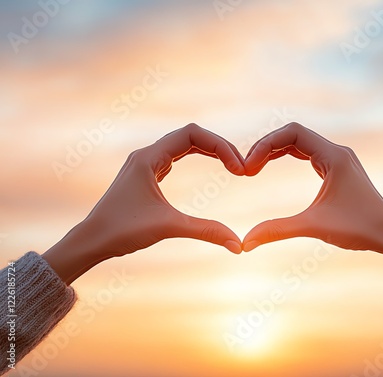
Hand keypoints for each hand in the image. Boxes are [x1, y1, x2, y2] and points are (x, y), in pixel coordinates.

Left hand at [43, 124, 244, 283]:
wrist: (91, 241)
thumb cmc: (121, 230)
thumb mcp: (168, 227)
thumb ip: (205, 231)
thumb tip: (238, 244)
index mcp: (148, 157)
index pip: (192, 134)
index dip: (219, 146)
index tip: (237, 169)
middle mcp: (146, 155)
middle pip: (190, 136)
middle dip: (218, 147)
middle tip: (240, 167)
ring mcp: (144, 164)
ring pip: (181, 145)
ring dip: (207, 150)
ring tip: (229, 164)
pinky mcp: (145, 175)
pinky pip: (174, 156)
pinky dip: (194, 157)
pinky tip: (205, 165)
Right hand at [242, 123, 382, 286]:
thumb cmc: (359, 228)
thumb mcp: (313, 226)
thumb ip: (277, 230)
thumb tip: (246, 243)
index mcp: (334, 156)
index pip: (293, 133)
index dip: (266, 145)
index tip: (250, 166)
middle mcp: (337, 151)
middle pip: (294, 134)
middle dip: (267, 147)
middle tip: (247, 169)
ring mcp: (338, 159)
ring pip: (300, 143)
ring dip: (276, 151)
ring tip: (255, 167)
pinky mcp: (338, 168)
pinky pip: (308, 153)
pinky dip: (288, 156)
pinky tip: (273, 166)